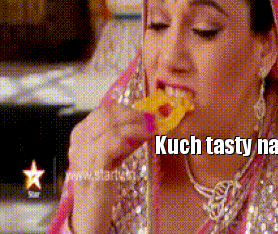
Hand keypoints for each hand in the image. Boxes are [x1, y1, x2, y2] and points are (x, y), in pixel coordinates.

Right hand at [67, 104, 155, 233]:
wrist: (90, 213)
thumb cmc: (103, 183)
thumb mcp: (113, 154)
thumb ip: (123, 137)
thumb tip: (146, 121)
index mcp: (80, 135)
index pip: (103, 110)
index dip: (127, 110)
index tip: (145, 114)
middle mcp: (78, 143)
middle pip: (106, 115)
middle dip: (133, 115)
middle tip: (152, 121)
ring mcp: (83, 155)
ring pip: (110, 126)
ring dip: (136, 125)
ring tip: (151, 130)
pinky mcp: (93, 169)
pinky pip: (111, 143)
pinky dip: (131, 137)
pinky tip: (143, 140)